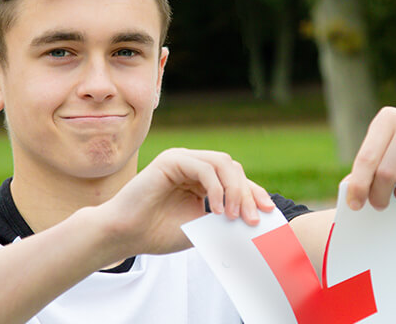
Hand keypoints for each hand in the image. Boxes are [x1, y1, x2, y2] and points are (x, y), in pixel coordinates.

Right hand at [102, 148, 275, 255]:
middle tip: (253, 219)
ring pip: (222, 164)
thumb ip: (224, 219)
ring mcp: (182, 159)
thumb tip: (256, 220)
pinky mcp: (172, 160)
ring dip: (234, 190)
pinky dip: (216, 188)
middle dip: (247, 193)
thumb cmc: (157, 233)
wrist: (125, 235)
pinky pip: (204, 167)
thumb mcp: (201, 227)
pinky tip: (217, 208)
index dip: (254, 193)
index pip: (235, 179)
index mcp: (200, 179)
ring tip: (234, 215)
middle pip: (233, 169)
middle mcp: (192, 165)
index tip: (269, 212)